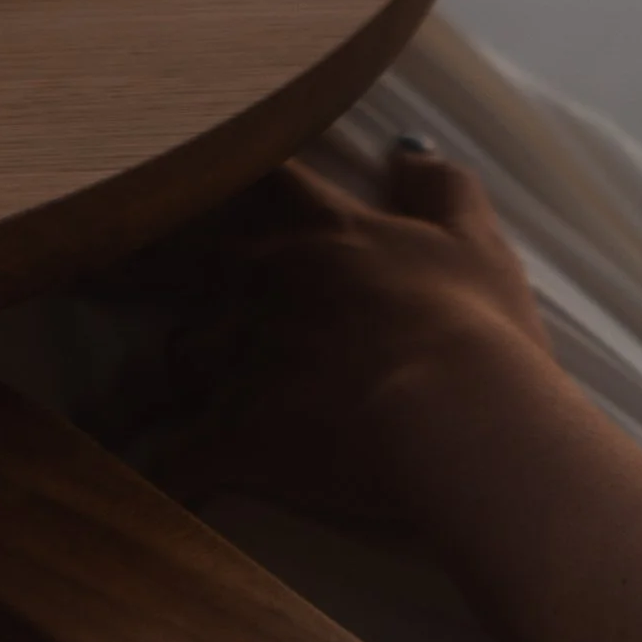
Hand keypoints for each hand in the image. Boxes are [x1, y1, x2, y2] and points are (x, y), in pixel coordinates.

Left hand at [157, 145, 557, 530]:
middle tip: (176, 305)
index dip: (238, 184)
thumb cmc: (482, 334)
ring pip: (181, 356)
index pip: (264, 185)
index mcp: (324, 234)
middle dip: (193, 288)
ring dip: (182, 378)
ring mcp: (245, 355)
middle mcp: (270, 282)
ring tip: (168, 408)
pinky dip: (169, 474)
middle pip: (202, 271)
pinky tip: (159, 489)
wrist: (465, 417)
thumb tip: (409, 152)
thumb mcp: (478, 246)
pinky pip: (178, 458)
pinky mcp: (234, 433)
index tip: (208, 186)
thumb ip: (442, 190)